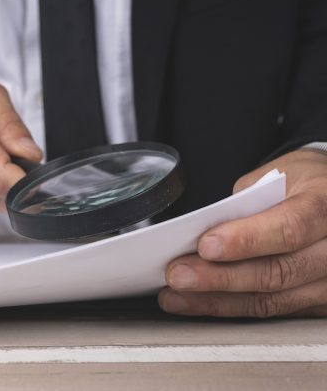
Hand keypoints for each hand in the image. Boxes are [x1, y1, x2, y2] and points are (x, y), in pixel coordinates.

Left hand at [159, 149, 326, 317]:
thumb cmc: (302, 184)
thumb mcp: (277, 175)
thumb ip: (246, 204)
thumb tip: (203, 232)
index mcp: (326, 204)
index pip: (289, 228)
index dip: (246, 240)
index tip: (206, 246)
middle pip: (278, 272)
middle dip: (219, 277)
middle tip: (178, 275)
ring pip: (272, 300)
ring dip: (216, 300)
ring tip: (175, 295)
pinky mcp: (320, 302)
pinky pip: (272, 311)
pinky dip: (230, 307)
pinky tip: (199, 303)